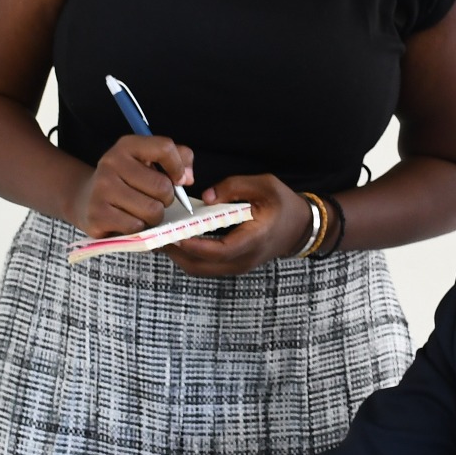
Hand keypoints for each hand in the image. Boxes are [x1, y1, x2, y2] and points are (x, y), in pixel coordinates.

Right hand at [76, 135, 196, 237]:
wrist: (85, 199)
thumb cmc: (128, 181)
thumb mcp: (149, 161)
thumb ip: (179, 159)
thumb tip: (187, 178)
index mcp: (127, 145)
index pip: (164, 148)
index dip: (178, 168)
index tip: (177, 180)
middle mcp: (112, 162)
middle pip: (163, 186)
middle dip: (166, 199)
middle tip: (153, 199)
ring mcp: (102, 189)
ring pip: (152, 210)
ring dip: (154, 217)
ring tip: (142, 211)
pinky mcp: (97, 214)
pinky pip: (136, 227)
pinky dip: (139, 228)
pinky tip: (129, 221)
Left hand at [168, 173, 311, 276]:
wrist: (300, 227)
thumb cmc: (283, 204)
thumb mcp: (264, 185)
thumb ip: (234, 187)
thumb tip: (204, 198)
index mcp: (253, 239)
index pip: (219, 250)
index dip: (194, 245)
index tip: (173, 234)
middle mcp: (243, 259)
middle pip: (202, 266)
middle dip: (176, 253)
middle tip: (155, 235)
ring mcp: (237, 266)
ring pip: (200, 269)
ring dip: (178, 256)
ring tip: (160, 237)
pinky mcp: (232, 265)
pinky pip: (205, 266)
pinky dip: (188, 256)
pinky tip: (176, 239)